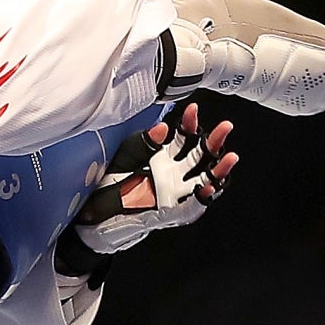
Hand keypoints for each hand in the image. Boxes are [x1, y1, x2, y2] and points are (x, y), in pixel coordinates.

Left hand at [72, 103, 236, 254]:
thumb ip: (143, 143)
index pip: (184, 138)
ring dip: (218, 170)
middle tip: (225, 127)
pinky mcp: (169, 214)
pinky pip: (190, 208)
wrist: (95, 214)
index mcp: (163, 159)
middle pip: (201, 157)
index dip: (190, 124)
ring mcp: (174, 195)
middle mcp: (173, 176)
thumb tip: (163, 127)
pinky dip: (200, 200)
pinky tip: (207, 190)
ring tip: (230, 158)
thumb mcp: (124, 157)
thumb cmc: (110, 185)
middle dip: (214, 142)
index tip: (193, 109)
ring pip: (204, 181)